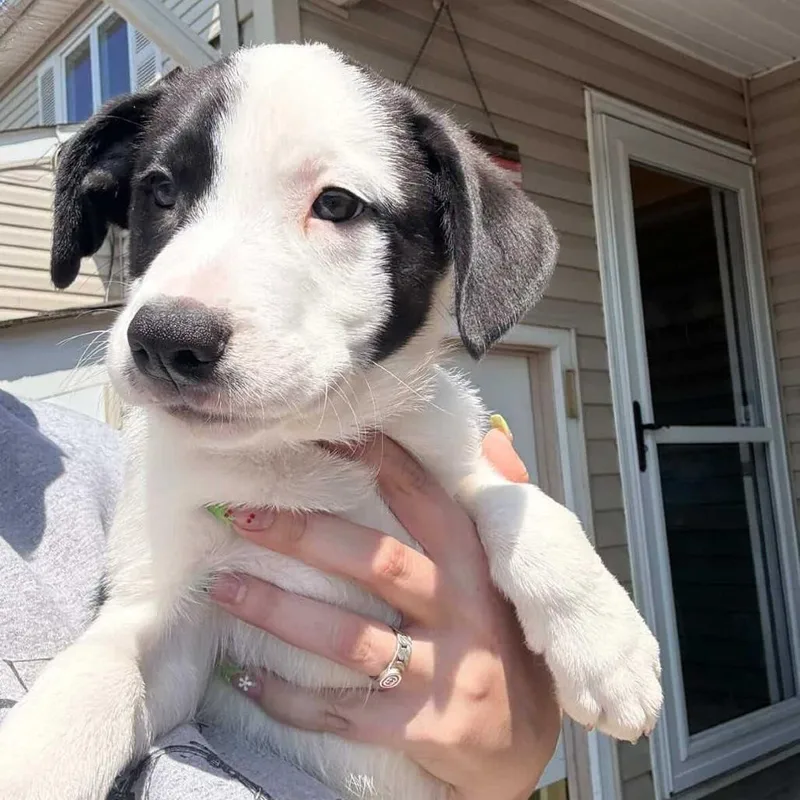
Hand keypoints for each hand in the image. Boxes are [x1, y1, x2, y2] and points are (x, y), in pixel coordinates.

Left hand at [210, 427, 559, 799]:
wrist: (522, 743)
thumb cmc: (501, 640)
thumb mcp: (508, 571)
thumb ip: (490, 504)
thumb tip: (486, 434)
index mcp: (477, 566)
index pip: (425, 500)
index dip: (377, 463)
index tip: (322, 438)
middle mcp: (463, 613)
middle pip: (378, 563)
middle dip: (306, 535)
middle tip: (245, 516)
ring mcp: (442, 675)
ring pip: (348, 637)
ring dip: (279, 610)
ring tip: (222, 588)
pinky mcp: (420, 728)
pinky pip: (341, 710)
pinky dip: (288, 696)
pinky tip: (244, 678)